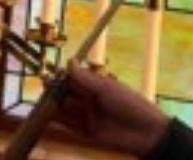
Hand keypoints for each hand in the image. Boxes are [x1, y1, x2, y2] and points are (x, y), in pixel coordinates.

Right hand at [55, 63, 169, 156]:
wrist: (148, 133)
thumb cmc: (130, 104)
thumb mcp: (108, 88)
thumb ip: (86, 77)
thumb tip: (69, 60)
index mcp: (98, 87)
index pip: (75, 79)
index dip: (63, 77)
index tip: (52, 74)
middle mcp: (91, 100)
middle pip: (69, 94)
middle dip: (56, 90)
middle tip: (45, 86)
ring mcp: (89, 116)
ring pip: (67, 109)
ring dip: (56, 104)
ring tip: (44, 100)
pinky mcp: (88, 132)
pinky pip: (70, 125)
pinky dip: (60, 120)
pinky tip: (50, 115)